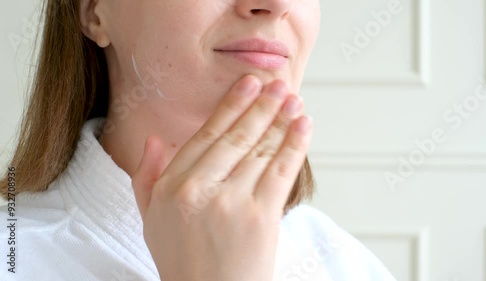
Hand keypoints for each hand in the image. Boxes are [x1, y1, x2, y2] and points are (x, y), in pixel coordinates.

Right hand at [131, 75, 312, 280]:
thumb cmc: (182, 260)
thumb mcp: (150, 220)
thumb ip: (146, 178)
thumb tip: (153, 140)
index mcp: (172, 186)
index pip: (205, 136)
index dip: (230, 106)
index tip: (247, 84)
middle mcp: (199, 189)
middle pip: (236, 137)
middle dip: (261, 106)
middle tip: (278, 84)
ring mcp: (232, 202)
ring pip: (261, 150)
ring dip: (281, 120)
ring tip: (294, 100)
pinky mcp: (261, 217)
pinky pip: (281, 172)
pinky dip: (295, 145)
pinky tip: (304, 126)